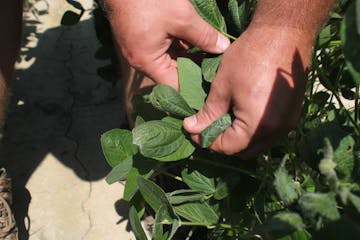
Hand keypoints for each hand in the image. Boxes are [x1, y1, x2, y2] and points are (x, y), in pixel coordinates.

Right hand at [104, 0, 229, 88]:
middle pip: (173, 73)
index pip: (175, 86)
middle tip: (217, 67)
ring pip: (171, 58)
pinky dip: (180, 43)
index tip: (213, 83)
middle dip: (195, 68)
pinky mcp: (143, 37)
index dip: (195, 86)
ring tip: (212, 52)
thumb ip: (204, 36)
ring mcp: (142, 48)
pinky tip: (197, 38)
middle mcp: (142, 60)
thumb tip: (223, 48)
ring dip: (189, 54)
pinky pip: (165, 47)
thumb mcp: (182, 17)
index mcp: (148, 62)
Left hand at [183, 25, 313, 155]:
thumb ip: (208, 113)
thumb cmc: (251, 57)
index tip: (192, 129)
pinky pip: (268, 133)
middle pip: (243, 150)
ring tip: (222, 118)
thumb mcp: (223, 86)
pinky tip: (240, 112)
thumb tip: (191, 128)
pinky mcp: (292, 115)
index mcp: (257, 126)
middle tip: (206, 124)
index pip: (227, 147)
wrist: (284, 34)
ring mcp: (287, 125)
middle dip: (222, 141)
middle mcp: (276, 132)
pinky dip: (252, 130)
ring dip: (238, 137)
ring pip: (256, 144)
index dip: (206, 140)